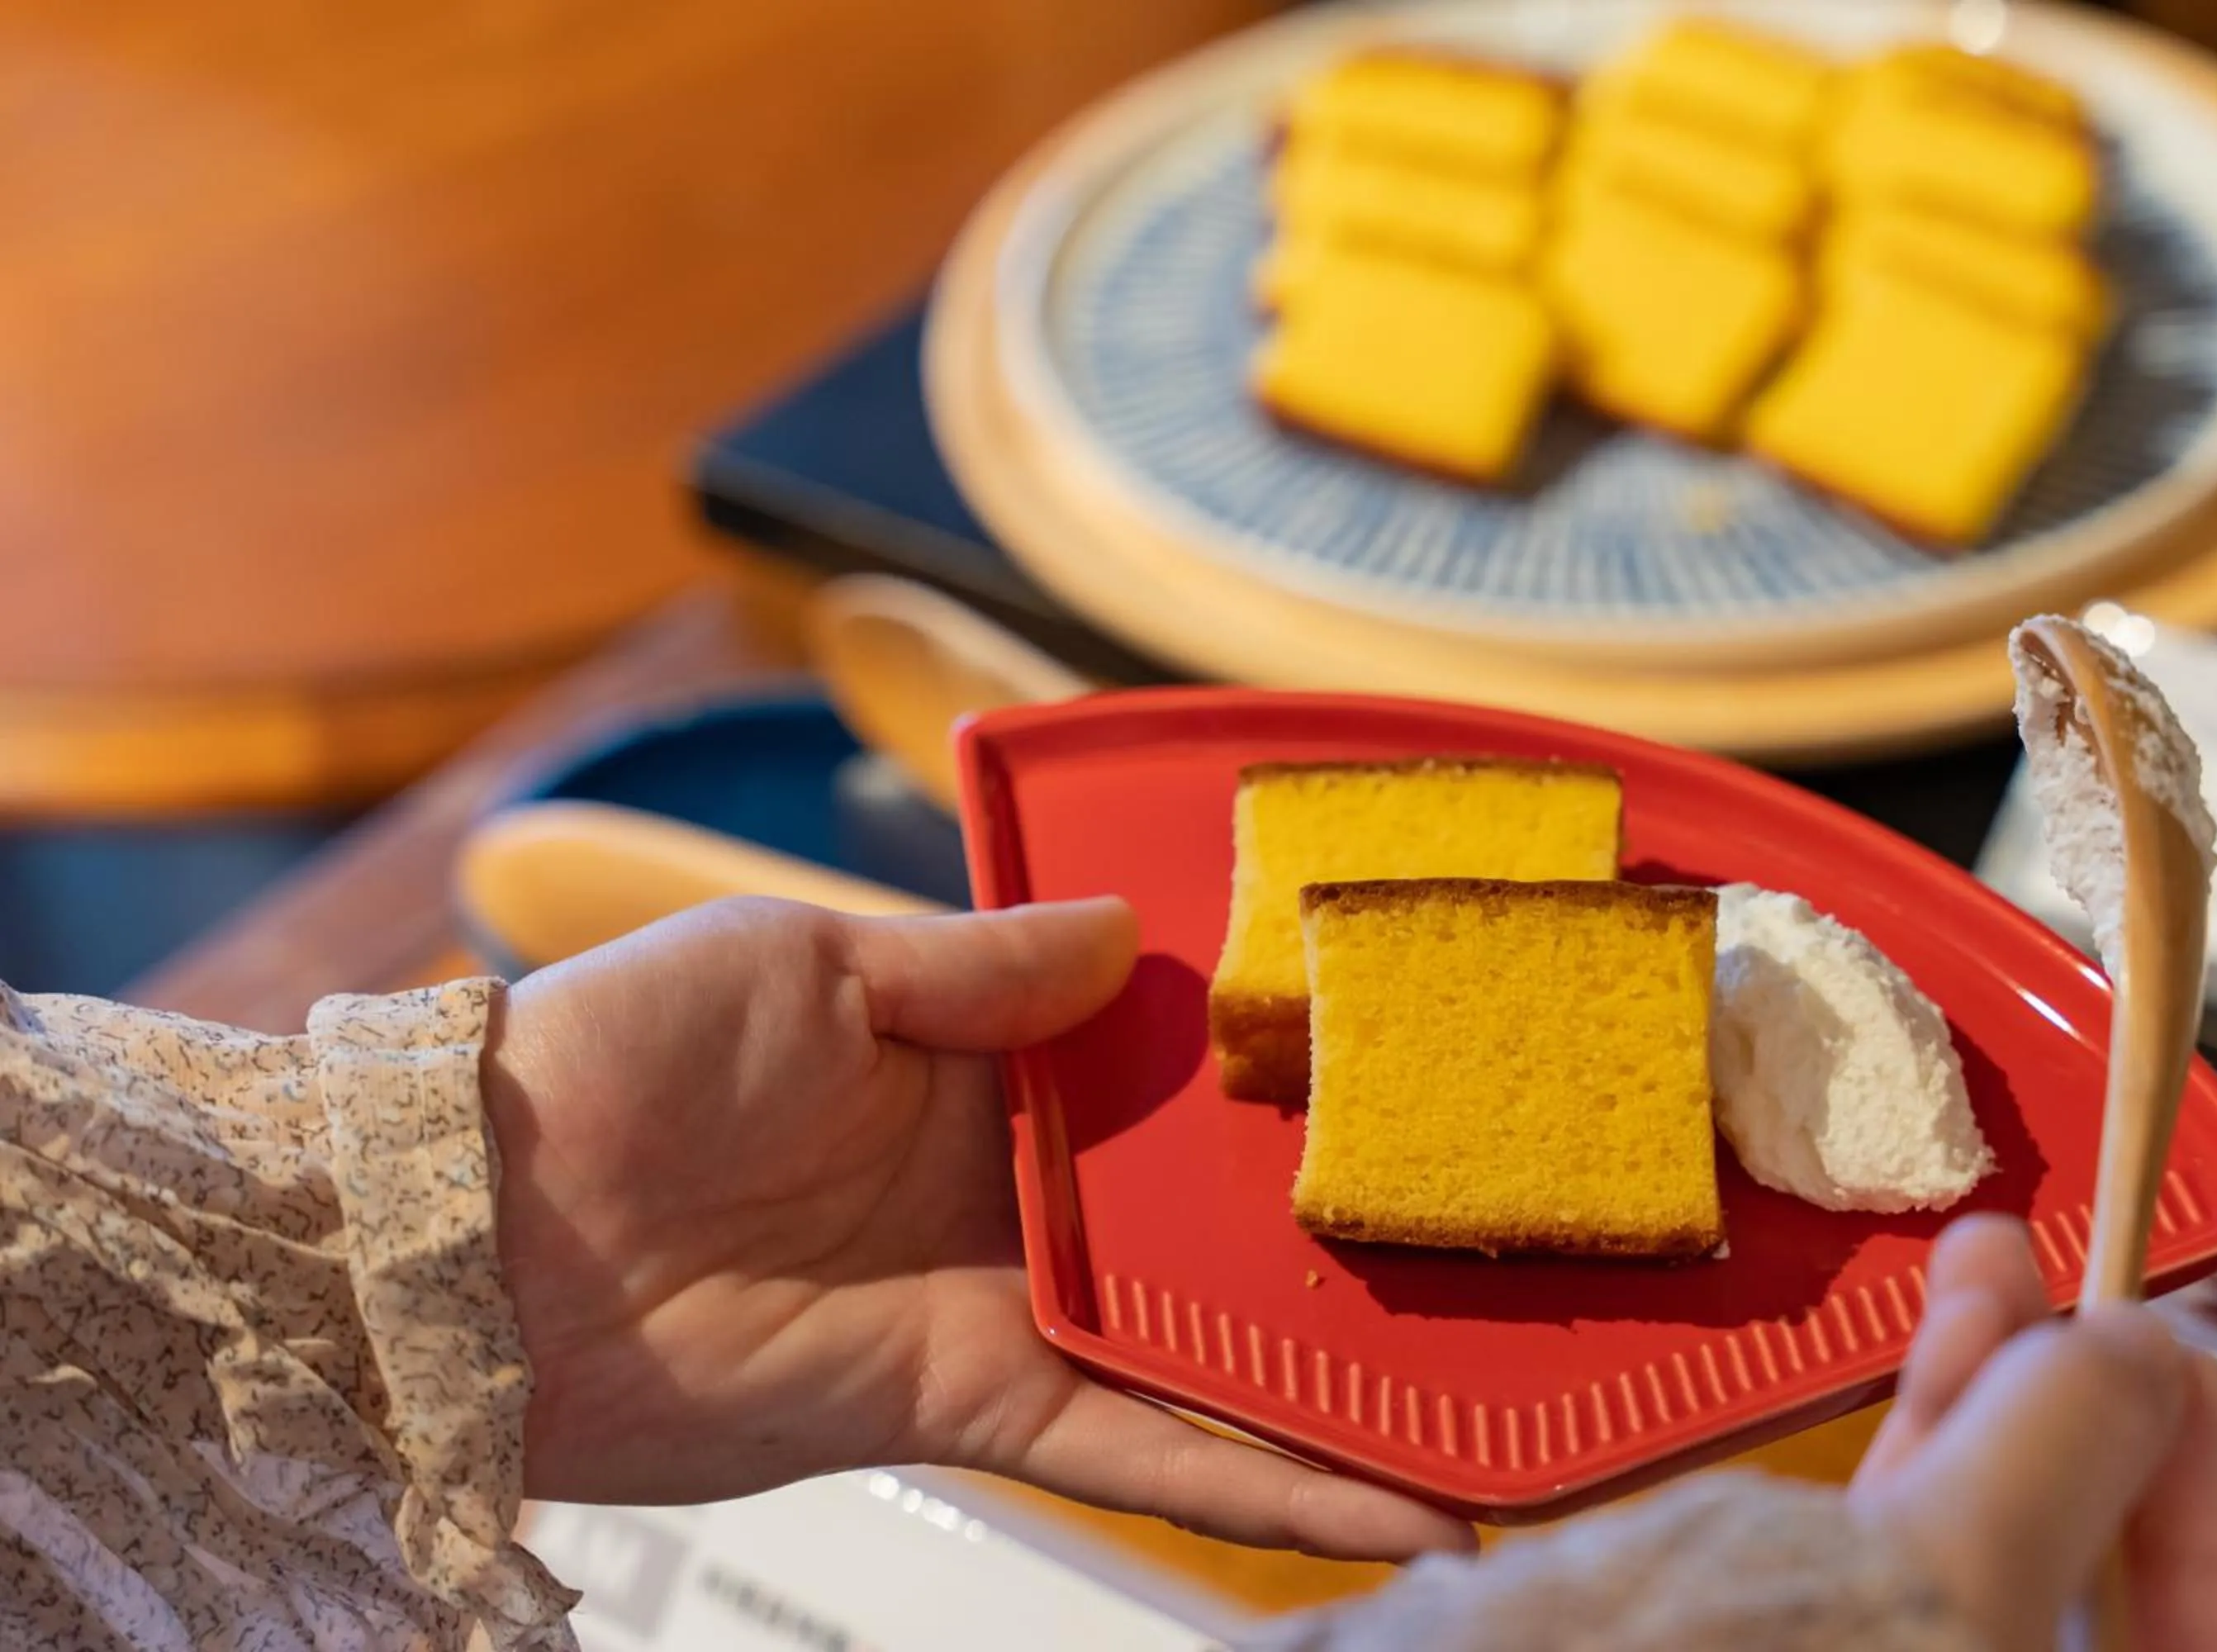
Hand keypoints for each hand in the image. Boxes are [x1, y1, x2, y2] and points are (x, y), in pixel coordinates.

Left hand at [484, 895, 1470, 1559]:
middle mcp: (1012, 1181)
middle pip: (1207, 1210)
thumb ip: (976, 961)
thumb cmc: (621, 1054)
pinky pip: (1146, 1447)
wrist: (483, 1239)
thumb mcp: (807, 955)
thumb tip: (1128, 933)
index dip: (1264, 1061)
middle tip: (1500, 1232)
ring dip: (1341, 1380)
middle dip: (1336, 1225)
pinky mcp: (982, 1405)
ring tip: (1494, 1401)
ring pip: (1210, 1344)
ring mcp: (1008, 1299)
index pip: (1155, 1060)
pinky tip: (1388, 1508)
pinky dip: (1264, 1481)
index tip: (1397, 1046)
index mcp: (975, 1053)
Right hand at [1849, 1215, 2216, 1650]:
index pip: (2198, 1637)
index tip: (2184, 1366)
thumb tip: (2136, 1347)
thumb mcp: (1984, 1559)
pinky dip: (1922, 1440)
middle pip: (2081, 1579)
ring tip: (1983, 1255)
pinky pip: (1897, 1549)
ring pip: (1982, 1544)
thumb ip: (2077, 1441)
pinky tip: (1937, 1331)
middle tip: (2070, 1284)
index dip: (2199, 1501)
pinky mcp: (1810, 1648)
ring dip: (1993, 1395)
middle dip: (2084, 1417)